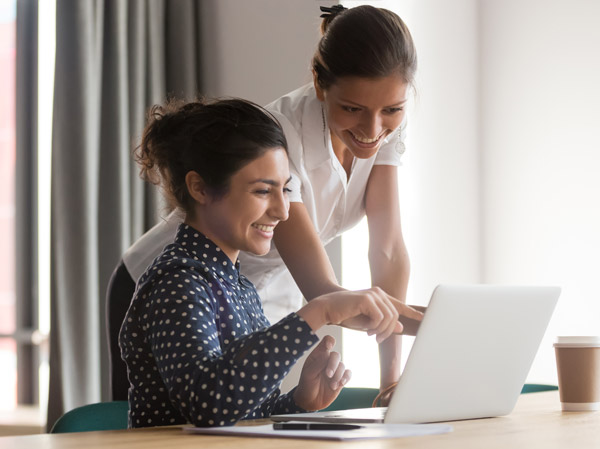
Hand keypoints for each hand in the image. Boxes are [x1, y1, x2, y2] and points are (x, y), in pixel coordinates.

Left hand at [293, 335, 350, 410]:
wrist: (310, 402)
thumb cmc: (306, 385)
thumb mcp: (309, 374)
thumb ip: (318, 363)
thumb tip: (328, 352)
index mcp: (317, 356)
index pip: (326, 342)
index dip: (329, 341)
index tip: (329, 347)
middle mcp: (327, 361)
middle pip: (336, 355)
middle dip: (333, 364)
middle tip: (328, 374)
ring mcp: (335, 370)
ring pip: (342, 365)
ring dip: (338, 375)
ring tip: (332, 385)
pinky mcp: (341, 379)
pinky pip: (348, 374)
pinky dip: (346, 377)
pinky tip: (340, 383)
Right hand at [298, 287, 423, 342]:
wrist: (326, 309)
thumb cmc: (345, 315)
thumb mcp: (367, 322)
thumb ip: (383, 323)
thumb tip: (400, 327)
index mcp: (379, 296)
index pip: (400, 305)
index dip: (413, 313)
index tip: (424, 318)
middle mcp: (378, 293)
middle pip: (395, 316)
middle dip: (388, 331)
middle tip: (376, 339)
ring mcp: (373, 294)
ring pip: (389, 318)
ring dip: (381, 330)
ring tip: (370, 335)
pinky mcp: (367, 299)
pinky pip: (379, 318)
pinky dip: (374, 327)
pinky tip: (366, 330)